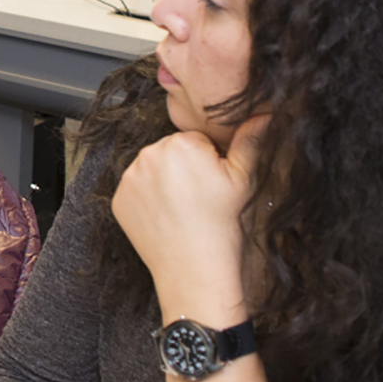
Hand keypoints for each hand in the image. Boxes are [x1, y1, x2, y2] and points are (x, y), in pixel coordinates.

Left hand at [111, 116, 267, 322]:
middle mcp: (149, 155)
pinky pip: (136, 190)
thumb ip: (250, 140)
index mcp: (181, 144)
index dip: (208, 161)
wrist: (194, 269)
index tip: (212, 184)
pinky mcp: (119, 199)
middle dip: (184, 168)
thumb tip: (263, 112)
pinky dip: (148, 200)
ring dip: (164, 182)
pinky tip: (165, 217)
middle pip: (171, 151)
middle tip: (198, 199)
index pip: (195, 140)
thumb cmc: (221, 226)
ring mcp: (130, 178)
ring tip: (183, 209)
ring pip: (153, 169)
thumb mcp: (243, 179)